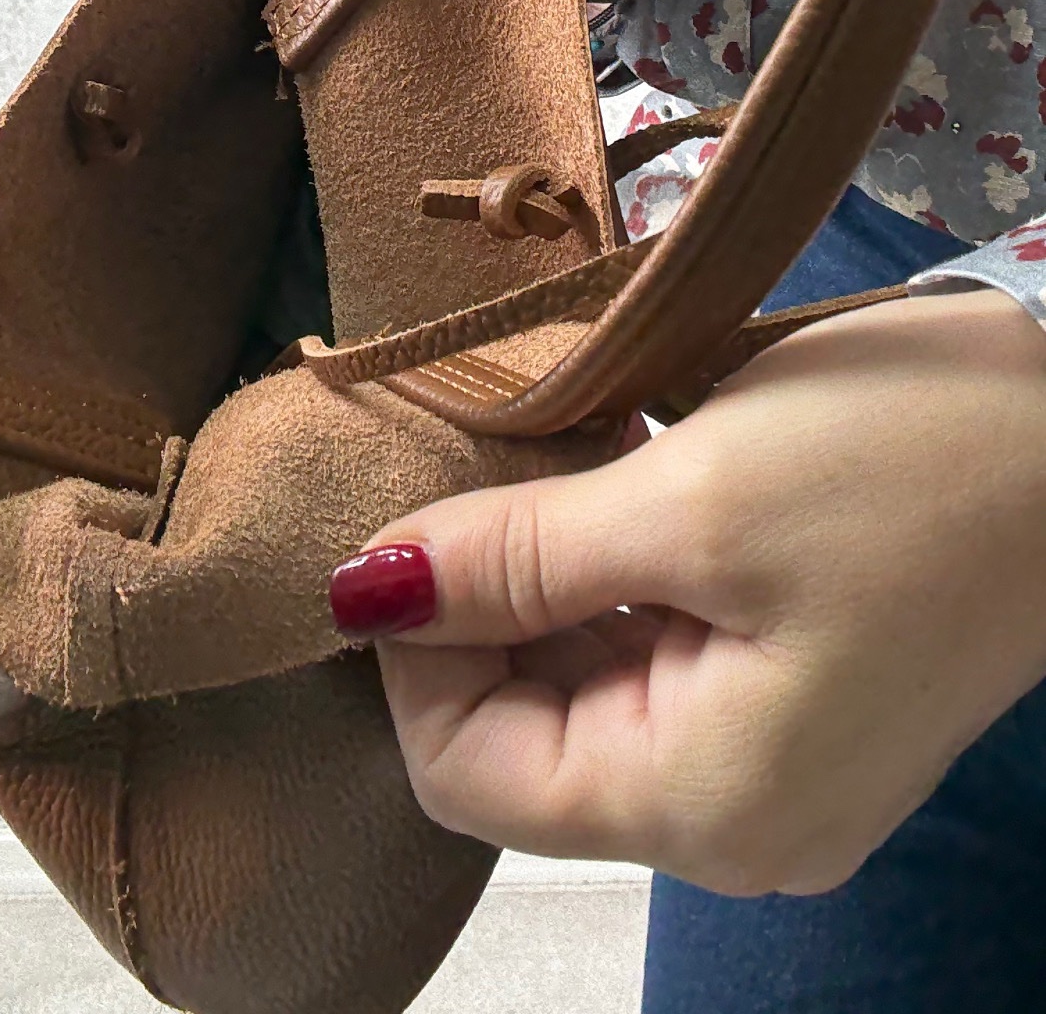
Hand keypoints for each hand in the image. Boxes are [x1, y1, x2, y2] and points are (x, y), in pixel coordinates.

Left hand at [331, 290, 1045, 893]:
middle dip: (483, 597)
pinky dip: (620, 562)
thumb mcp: (689, 499)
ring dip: (549, 568)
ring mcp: (781, 757)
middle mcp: (738, 819)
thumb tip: (358, 592)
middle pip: (529, 731)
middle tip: (485, 453)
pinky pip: (666, 649)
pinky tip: (616, 463)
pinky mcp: (808, 688)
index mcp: (706, 806)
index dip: (413, 646)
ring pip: (593, 681)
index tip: (419, 506)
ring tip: (552, 444)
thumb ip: (513, 558)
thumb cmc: (905, 459)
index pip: (470, 772)